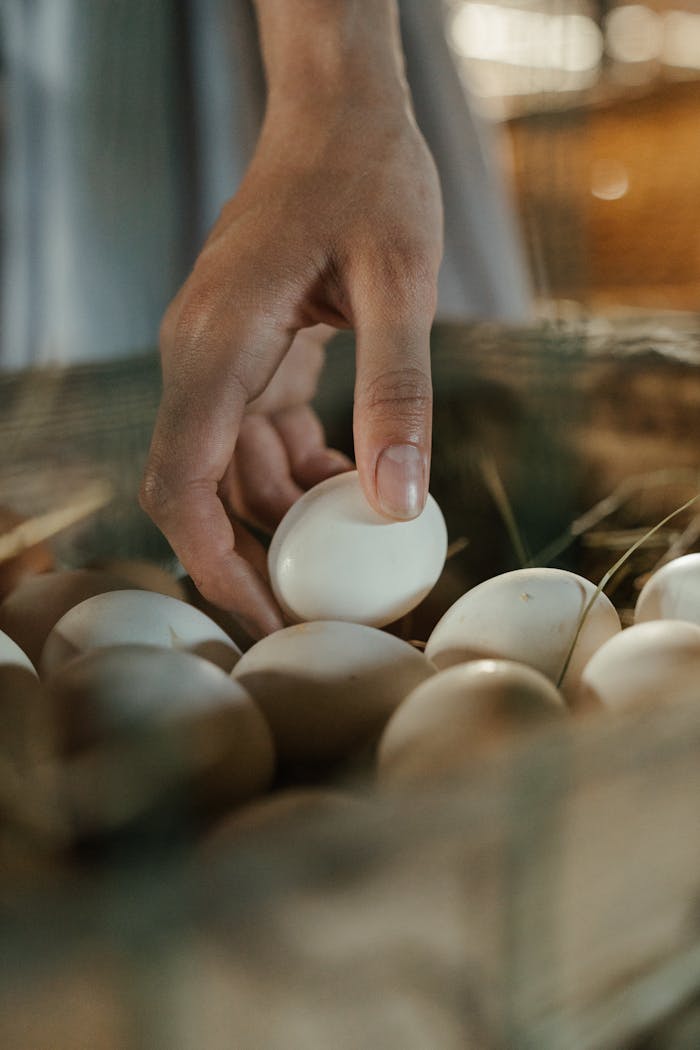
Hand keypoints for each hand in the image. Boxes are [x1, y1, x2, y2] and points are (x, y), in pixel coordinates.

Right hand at [140, 7, 442, 637]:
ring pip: (234, 469)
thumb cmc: (366, 173)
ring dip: (288, 516)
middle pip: (201, 491)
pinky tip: (356, 480)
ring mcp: (222, 355)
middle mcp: (202, 357)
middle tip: (317, 613)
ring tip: (355, 555)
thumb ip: (397, 391)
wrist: (339, 108)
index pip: (182, 483)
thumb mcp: (397, 279)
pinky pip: (261, 434)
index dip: (214, 565)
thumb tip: (397, 505)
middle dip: (252, 558)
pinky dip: (303, 469)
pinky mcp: (251, 350)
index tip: (265, 619)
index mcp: (217, 345)